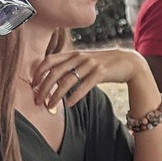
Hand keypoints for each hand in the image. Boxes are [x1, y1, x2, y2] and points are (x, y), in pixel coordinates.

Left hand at [30, 49, 146, 109]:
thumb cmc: (104, 64)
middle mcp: (79, 57)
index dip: (39, 72)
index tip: (33, 85)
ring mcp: (90, 64)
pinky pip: (84, 85)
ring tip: (50, 106)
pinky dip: (75, 96)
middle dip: (43, 88)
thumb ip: (71, 67)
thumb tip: (54, 80)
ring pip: (67, 81)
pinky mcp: (101, 72)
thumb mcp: (85, 62)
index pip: (49, 60)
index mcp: (73, 54)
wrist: (128, 62)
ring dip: (56, 95)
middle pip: (55, 72)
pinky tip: (69, 104)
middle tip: (37, 100)